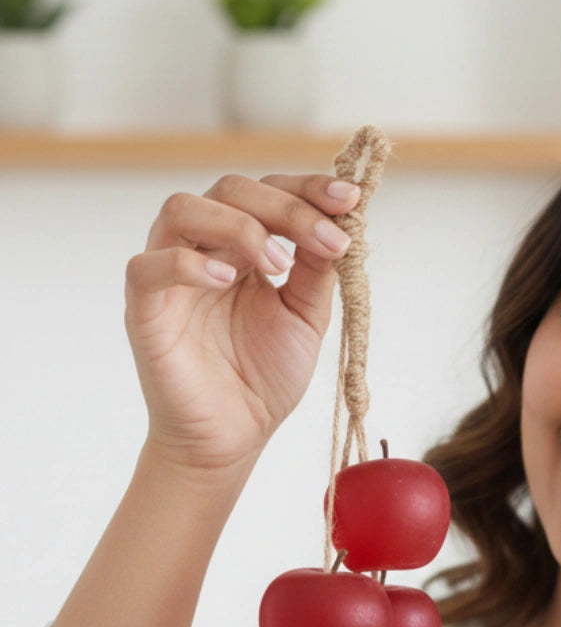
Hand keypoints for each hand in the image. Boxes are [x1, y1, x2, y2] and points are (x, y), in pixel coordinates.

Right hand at [124, 172, 361, 472]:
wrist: (235, 438)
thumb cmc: (265, 376)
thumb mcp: (307, 315)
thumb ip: (318, 268)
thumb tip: (343, 220)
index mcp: (243, 247)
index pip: (269, 193)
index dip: (308, 188)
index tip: (349, 198)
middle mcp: (204, 250)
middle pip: (231, 190)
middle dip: (288, 207)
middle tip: (329, 239)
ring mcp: (170, 275)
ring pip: (182, 210)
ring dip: (240, 226)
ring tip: (279, 264)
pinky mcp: (144, 309)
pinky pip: (147, 267)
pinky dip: (187, 264)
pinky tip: (228, 279)